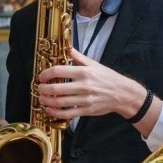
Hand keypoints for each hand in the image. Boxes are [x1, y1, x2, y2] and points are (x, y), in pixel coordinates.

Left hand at [37, 49, 158, 121]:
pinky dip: (55, 113)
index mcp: (84, 72)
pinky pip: (67, 114)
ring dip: (46, 101)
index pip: (59, 71)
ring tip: (41, 99)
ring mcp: (84, 99)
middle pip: (56, 88)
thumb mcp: (95, 64)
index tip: (41, 76)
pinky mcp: (86, 110)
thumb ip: (79, 57)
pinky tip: (49, 110)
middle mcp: (83, 85)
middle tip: (39, 88)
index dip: (46, 74)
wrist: (123, 94)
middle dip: (43, 89)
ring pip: (59, 102)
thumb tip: (68, 48)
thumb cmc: (108, 78)